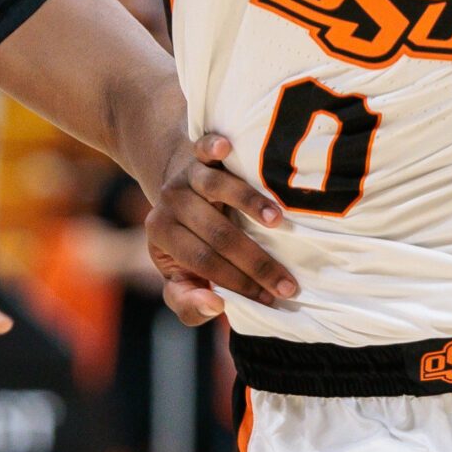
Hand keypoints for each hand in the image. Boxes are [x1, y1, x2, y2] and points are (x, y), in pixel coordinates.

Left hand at [144, 133, 296, 324]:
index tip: (272, 299)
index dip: (239, 283)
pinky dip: (213, 146)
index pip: (204, 263)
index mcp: (161, 236)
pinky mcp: (199, 153)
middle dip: (256, 262)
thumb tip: (214, 305)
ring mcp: (186, 176)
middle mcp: (171, 204)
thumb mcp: (178, 277)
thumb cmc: (186, 242)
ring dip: (249, 204)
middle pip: (216, 234)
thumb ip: (187, 302)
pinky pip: (204, 147)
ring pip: (216, 189)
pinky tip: (226, 146)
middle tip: (289, 283)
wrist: (177, 188)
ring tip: (278, 221)